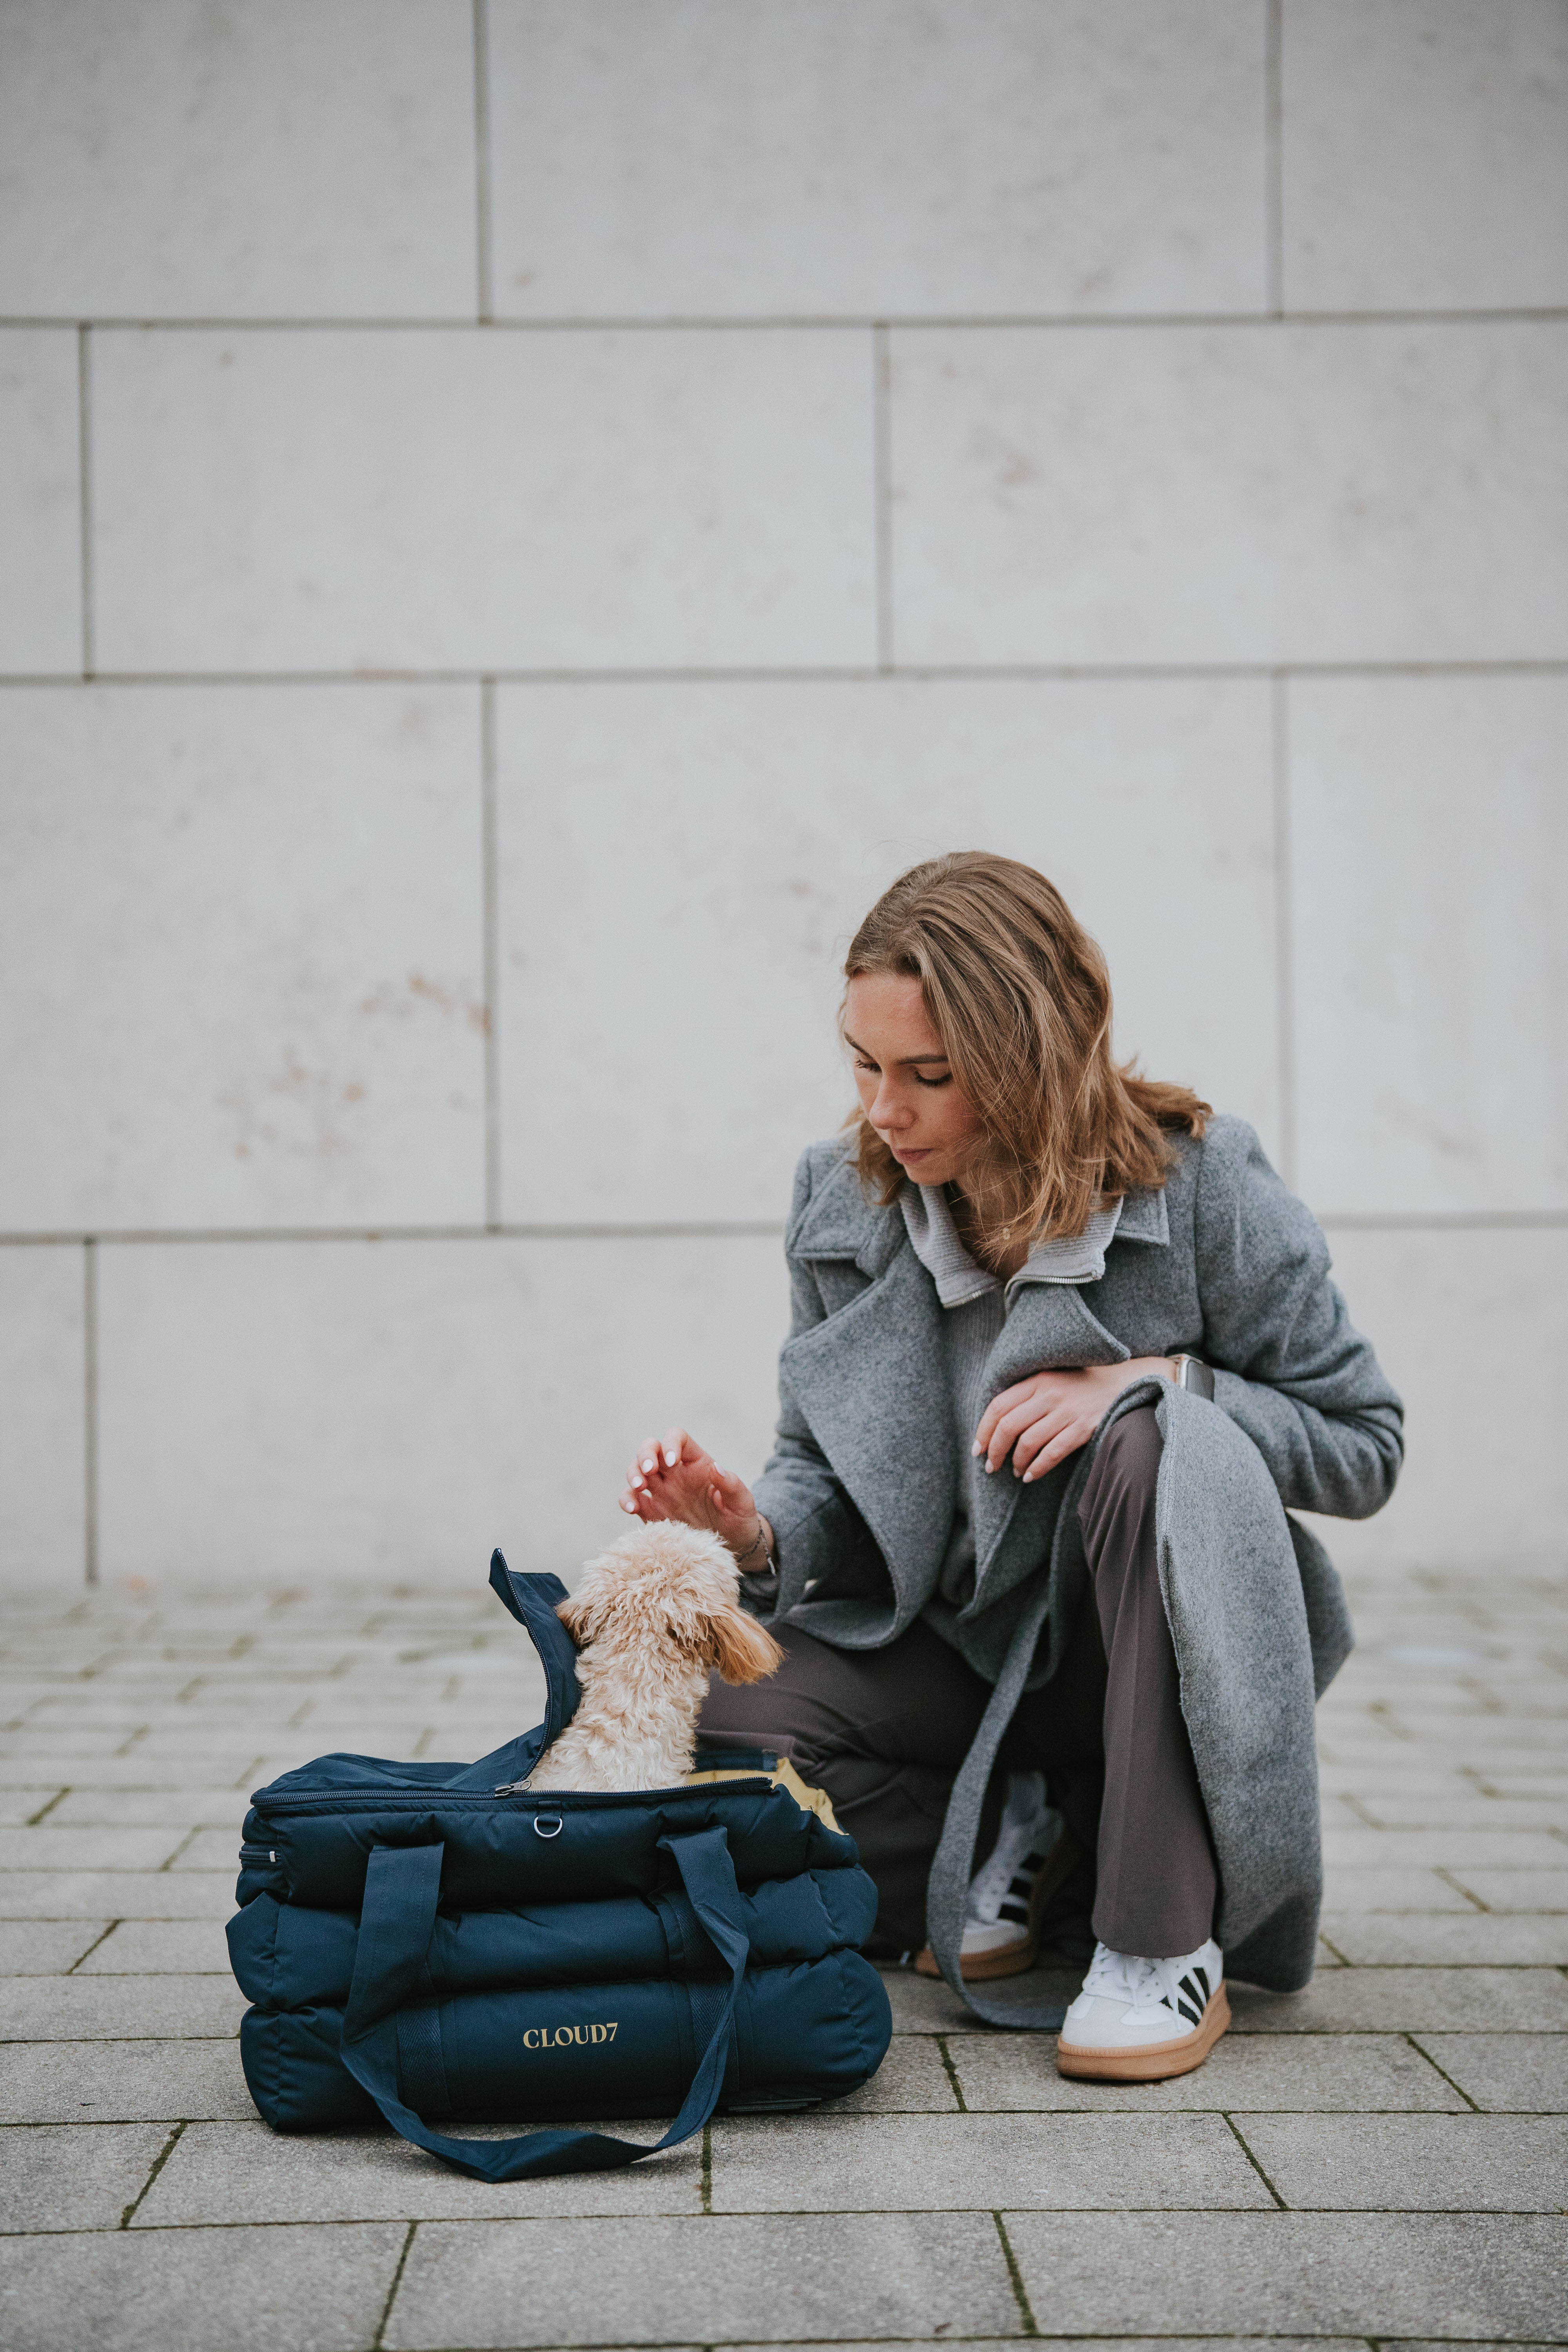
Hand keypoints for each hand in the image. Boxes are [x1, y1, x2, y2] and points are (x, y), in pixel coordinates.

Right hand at [619, 1426, 771, 1568]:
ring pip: (636, 1470)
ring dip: (633, 1474)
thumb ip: (732, 1485)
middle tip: (648, 1472)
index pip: (678, 1438)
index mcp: (697, 1463)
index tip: (672, 1462)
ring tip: (639, 1488)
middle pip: (651, 1448)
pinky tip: (632, 1508)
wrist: (731, 1546)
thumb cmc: (739, 1518)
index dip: (671, 1443)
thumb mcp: (742, 1503)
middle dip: (645, 1455)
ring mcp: (661, 1491)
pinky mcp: (652, 1512)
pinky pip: (632, 1499)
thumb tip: (716, 1467)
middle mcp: (675, 1473)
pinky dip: (626, 1499)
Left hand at [973, 1359, 1174, 1483]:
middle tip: (991, 1466)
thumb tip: (995, 1427)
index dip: (983, 1430)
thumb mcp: (1051, 1380)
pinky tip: (1030, 1476)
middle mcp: (1049, 1394)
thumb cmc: (1080, 1386)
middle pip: (1009, 1425)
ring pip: (1028, 1442)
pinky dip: (1038, 1468)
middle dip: (995, 1450)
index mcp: (1037, 1380)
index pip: (998, 1406)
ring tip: (1014, 1471)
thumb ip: (1027, 1396)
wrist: (1122, 1384)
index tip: (977, 1449)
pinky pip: (1053, 1452)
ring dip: (1016, 1462)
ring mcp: (1067, 1411)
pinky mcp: (1083, 1428)